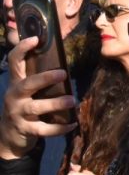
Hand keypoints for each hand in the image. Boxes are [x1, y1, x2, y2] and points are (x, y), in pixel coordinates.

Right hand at [0, 37, 76, 160]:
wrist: (9, 136)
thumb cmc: (24, 107)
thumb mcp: (26, 91)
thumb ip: (37, 78)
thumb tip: (63, 63)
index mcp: (16, 83)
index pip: (14, 62)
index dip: (22, 49)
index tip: (35, 38)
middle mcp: (15, 96)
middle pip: (27, 85)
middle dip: (45, 78)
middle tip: (64, 73)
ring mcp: (18, 114)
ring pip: (36, 107)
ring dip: (55, 104)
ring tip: (73, 100)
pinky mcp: (26, 130)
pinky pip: (44, 129)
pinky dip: (59, 128)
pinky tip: (73, 124)